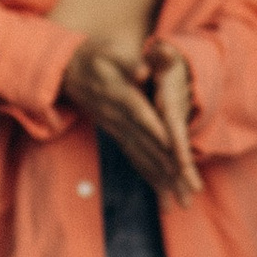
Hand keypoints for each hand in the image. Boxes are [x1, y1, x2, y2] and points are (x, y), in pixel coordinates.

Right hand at [61, 33, 190, 198]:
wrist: (68, 70)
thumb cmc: (96, 57)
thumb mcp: (109, 53)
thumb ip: (128, 62)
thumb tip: (144, 70)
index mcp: (120, 97)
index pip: (142, 117)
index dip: (158, 134)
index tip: (176, 152)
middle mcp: (119, 119)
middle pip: (146, 146)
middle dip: (168, 170)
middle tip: (188, 192)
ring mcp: (117, 131)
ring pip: (142, 159)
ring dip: (162, 182)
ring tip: (181, 204)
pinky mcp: (118, 137)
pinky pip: (136, 161)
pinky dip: (151, 180)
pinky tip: (164, 199)